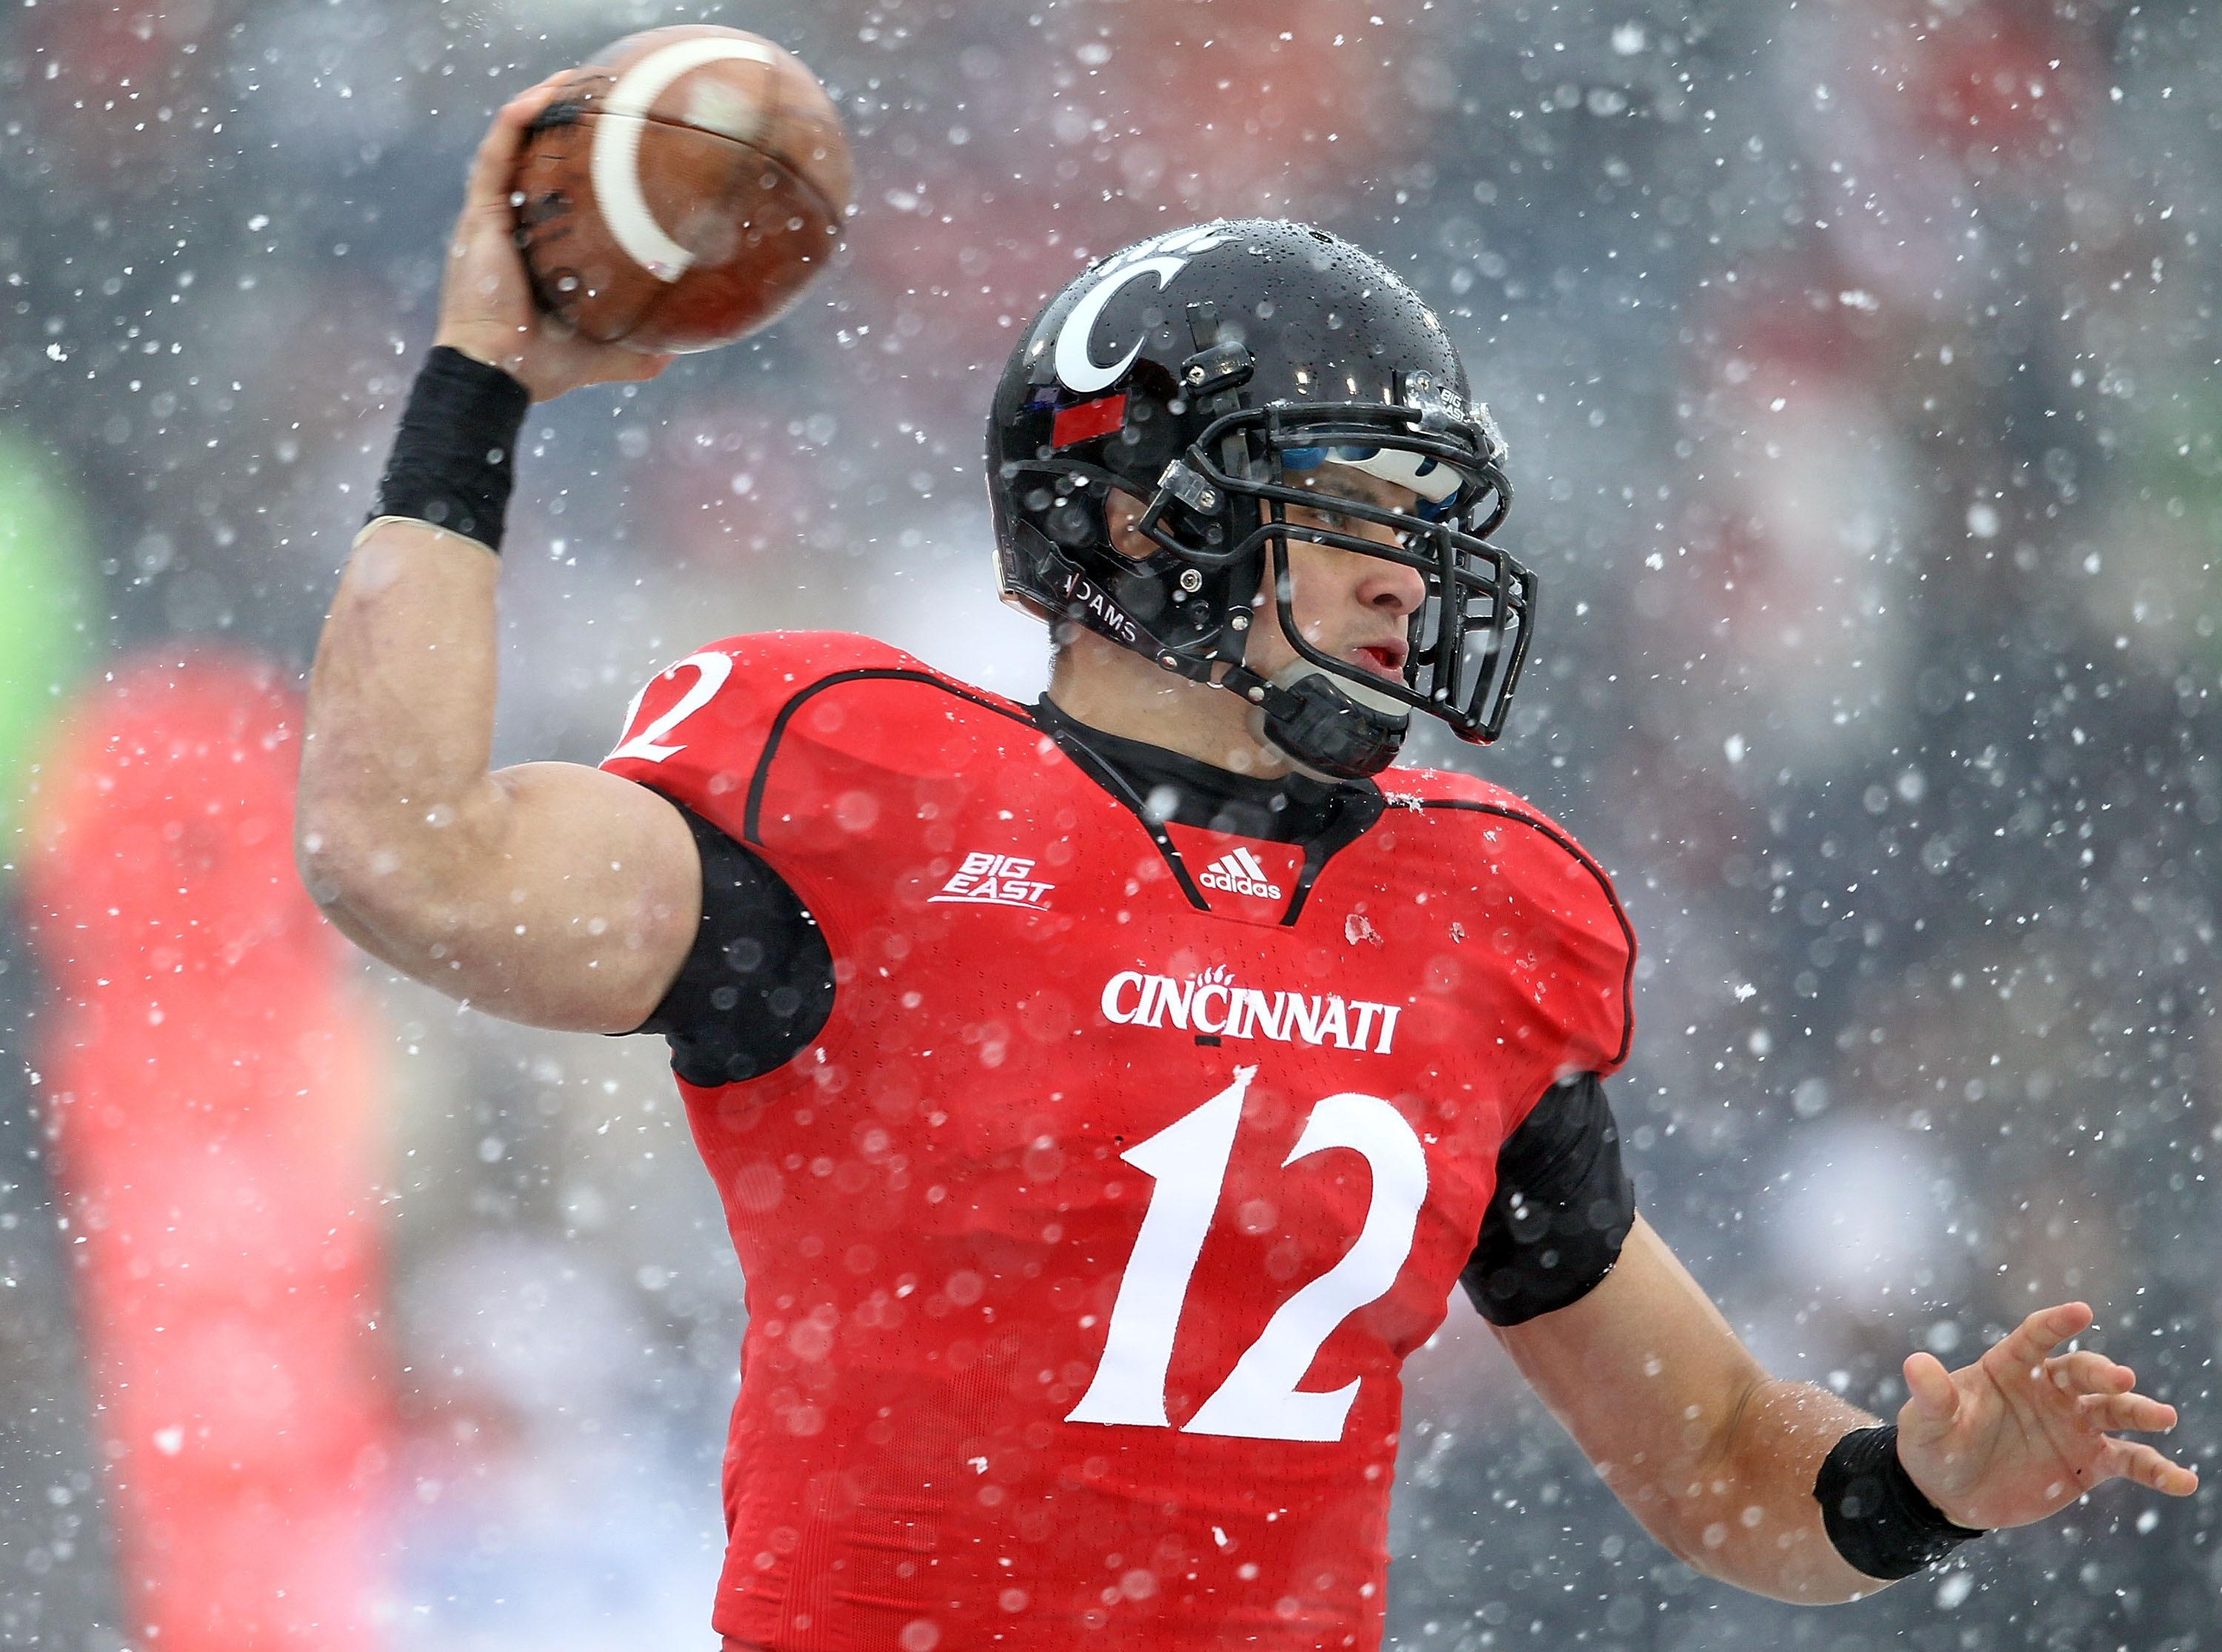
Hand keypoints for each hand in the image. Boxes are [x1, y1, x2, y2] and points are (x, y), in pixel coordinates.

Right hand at [433, 74, 673, 401]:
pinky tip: (546, 93)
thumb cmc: (542, 367)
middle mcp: (511, 226)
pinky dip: (519, 118)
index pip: (555, 196)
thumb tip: (680, 350)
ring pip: (513, 144)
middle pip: (533, 160)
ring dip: (541, 105)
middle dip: (560, 123)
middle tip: (599, 96)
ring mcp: (492, 217)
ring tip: (574, 77)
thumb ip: (638, 350)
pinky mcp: (480, 215)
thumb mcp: (603, 353)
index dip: (577, 167)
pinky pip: (497, 151)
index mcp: (534, 250)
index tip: (613, 144)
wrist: (498, 375)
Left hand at [1896, 1301, 2196, 1529]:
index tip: (2080, 1311)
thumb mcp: (1926, 1422)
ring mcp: (2072, 1424)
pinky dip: (2156, 1469)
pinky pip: (2129, 1462)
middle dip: (2102, 1373)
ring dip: (2139, 1412)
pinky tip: (2182, 1481)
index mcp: (2008, 1367)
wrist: (1949, 1493)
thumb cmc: (1934, 1445)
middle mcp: (2048, 1389)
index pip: (2034, 1337)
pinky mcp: (2089, 1462)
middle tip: (2120, 1379)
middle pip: (2082, 1373)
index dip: (2055, 1324)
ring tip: (2162, 1416)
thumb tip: (1914, 1363)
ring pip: (2113, 1411)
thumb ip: (1930, 1395)